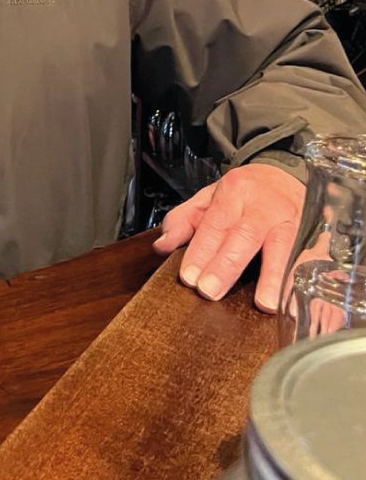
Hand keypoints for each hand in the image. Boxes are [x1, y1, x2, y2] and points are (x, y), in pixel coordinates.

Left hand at [153, 163, 304, 312]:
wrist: (284, 174)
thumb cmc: (243, 194)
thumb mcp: (208, 198)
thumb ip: (183, 220)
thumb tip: (162, 246)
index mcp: (235, 192)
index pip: (215, 223)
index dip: (202, 251)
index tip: (190, 277)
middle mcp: (266, 206)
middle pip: (246, 235)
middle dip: (227, 265)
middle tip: (210, 291)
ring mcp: (296, 220)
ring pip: (285, 247)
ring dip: (275, 277)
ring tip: (266, 304)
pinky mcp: (317, 236)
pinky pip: (314, 260)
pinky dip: (307, 281)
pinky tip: (300, 303)